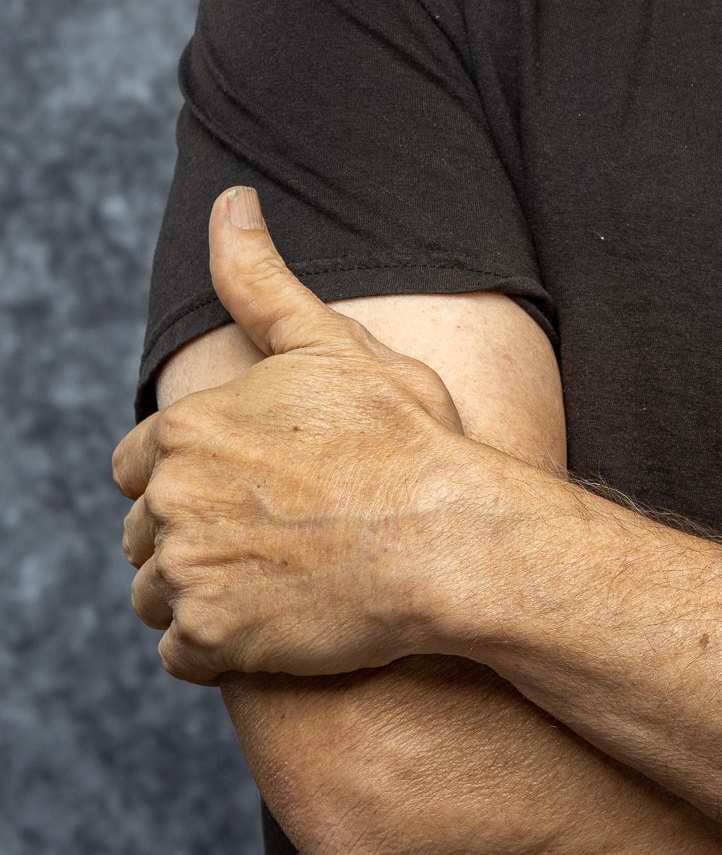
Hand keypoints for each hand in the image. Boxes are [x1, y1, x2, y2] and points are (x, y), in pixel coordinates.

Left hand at [115, 186, 478, 684]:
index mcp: (187, 428)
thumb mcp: (332, 345)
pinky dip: (220, 644)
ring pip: (157, 593)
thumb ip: (262, 282)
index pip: (137, 464)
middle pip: (145, 531)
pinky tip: (279, 618)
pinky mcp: (213, 638)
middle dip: (195, 533)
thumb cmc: (404, 440)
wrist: (450, 540)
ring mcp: (189, 572)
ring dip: (204, 590)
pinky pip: (182, 653)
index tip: (254, 484)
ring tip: (280, 575)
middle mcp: (171, 500)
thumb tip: (229, 201)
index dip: (193, 474)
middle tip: (278, 531)